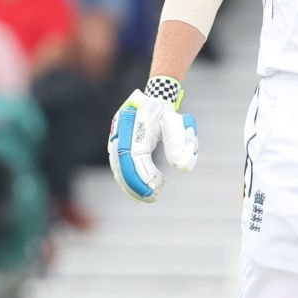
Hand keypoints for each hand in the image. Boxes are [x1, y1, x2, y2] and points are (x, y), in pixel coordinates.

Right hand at [108, 76, 198, 203]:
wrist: (153, 99)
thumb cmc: (168, 114)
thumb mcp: (180, 124)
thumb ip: (181, 143)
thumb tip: (182, 167)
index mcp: (137, 122)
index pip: (134, 155)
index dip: (143, 175)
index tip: (157, 188)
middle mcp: (121, 128)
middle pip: (122, 164)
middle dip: (135, 185)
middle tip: (152, 198)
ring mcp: (115, 135)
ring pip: (117, 167)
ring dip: (131, 185)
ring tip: (149, 196)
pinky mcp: (114, 142)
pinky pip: (117, 165)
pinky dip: (127, 179)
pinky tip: (140, 188)